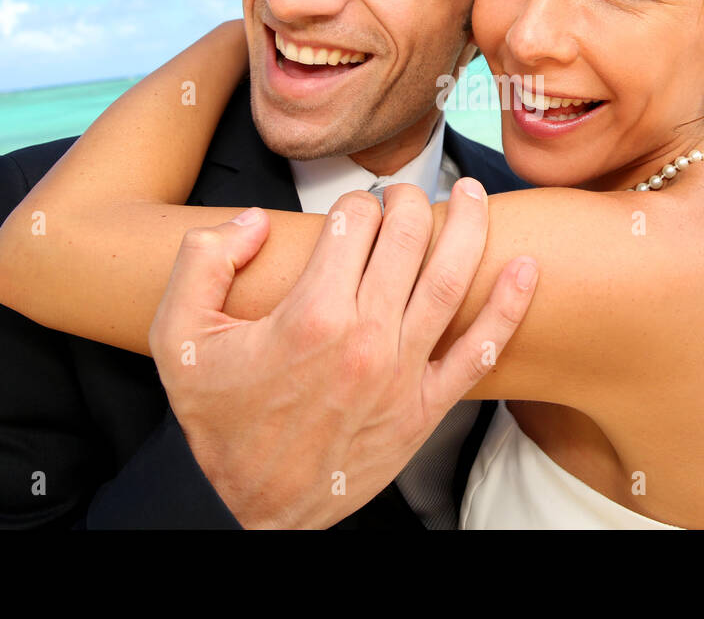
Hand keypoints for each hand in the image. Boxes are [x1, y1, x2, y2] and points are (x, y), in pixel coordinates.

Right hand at [147, 179, 537, 528]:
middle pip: (407, 239)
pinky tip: (526, 270)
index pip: (353, 223)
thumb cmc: (220, 423)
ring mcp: (402, 374)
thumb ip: (203, 261)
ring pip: (450, 281)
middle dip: (408, 201)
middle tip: (403, 194)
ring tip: (471, 194)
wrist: (253, 509)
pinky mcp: (426, 408)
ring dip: (467, 228)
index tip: (349, 212)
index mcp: (310, 316)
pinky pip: (481, 351)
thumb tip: (251, 220)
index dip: (353, 203)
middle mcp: (365, 339)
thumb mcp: (177, 339)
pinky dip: (509, 308)